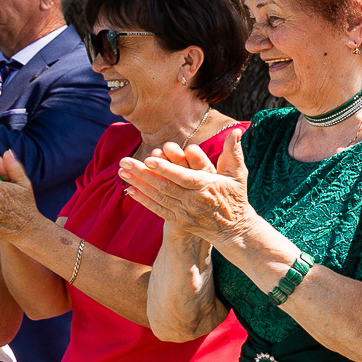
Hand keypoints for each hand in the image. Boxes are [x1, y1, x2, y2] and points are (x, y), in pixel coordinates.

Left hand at [117, 130, 254, 243]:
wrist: (234, 230)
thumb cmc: (236, 197)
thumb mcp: (238, 174)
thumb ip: (233, 152)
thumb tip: (236, 131)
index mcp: (207, 186)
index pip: (183, 177)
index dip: (166, 169)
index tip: (149, 159)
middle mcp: (194, 201)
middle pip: (165, 186)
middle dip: (143, 173)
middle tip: (124, 162)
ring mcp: (185, 212)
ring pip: (158, 197)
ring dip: (139, 184)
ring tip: (122, 172)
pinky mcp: (179, 221)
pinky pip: (158, 209)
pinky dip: (143, 200)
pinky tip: (130, 190)